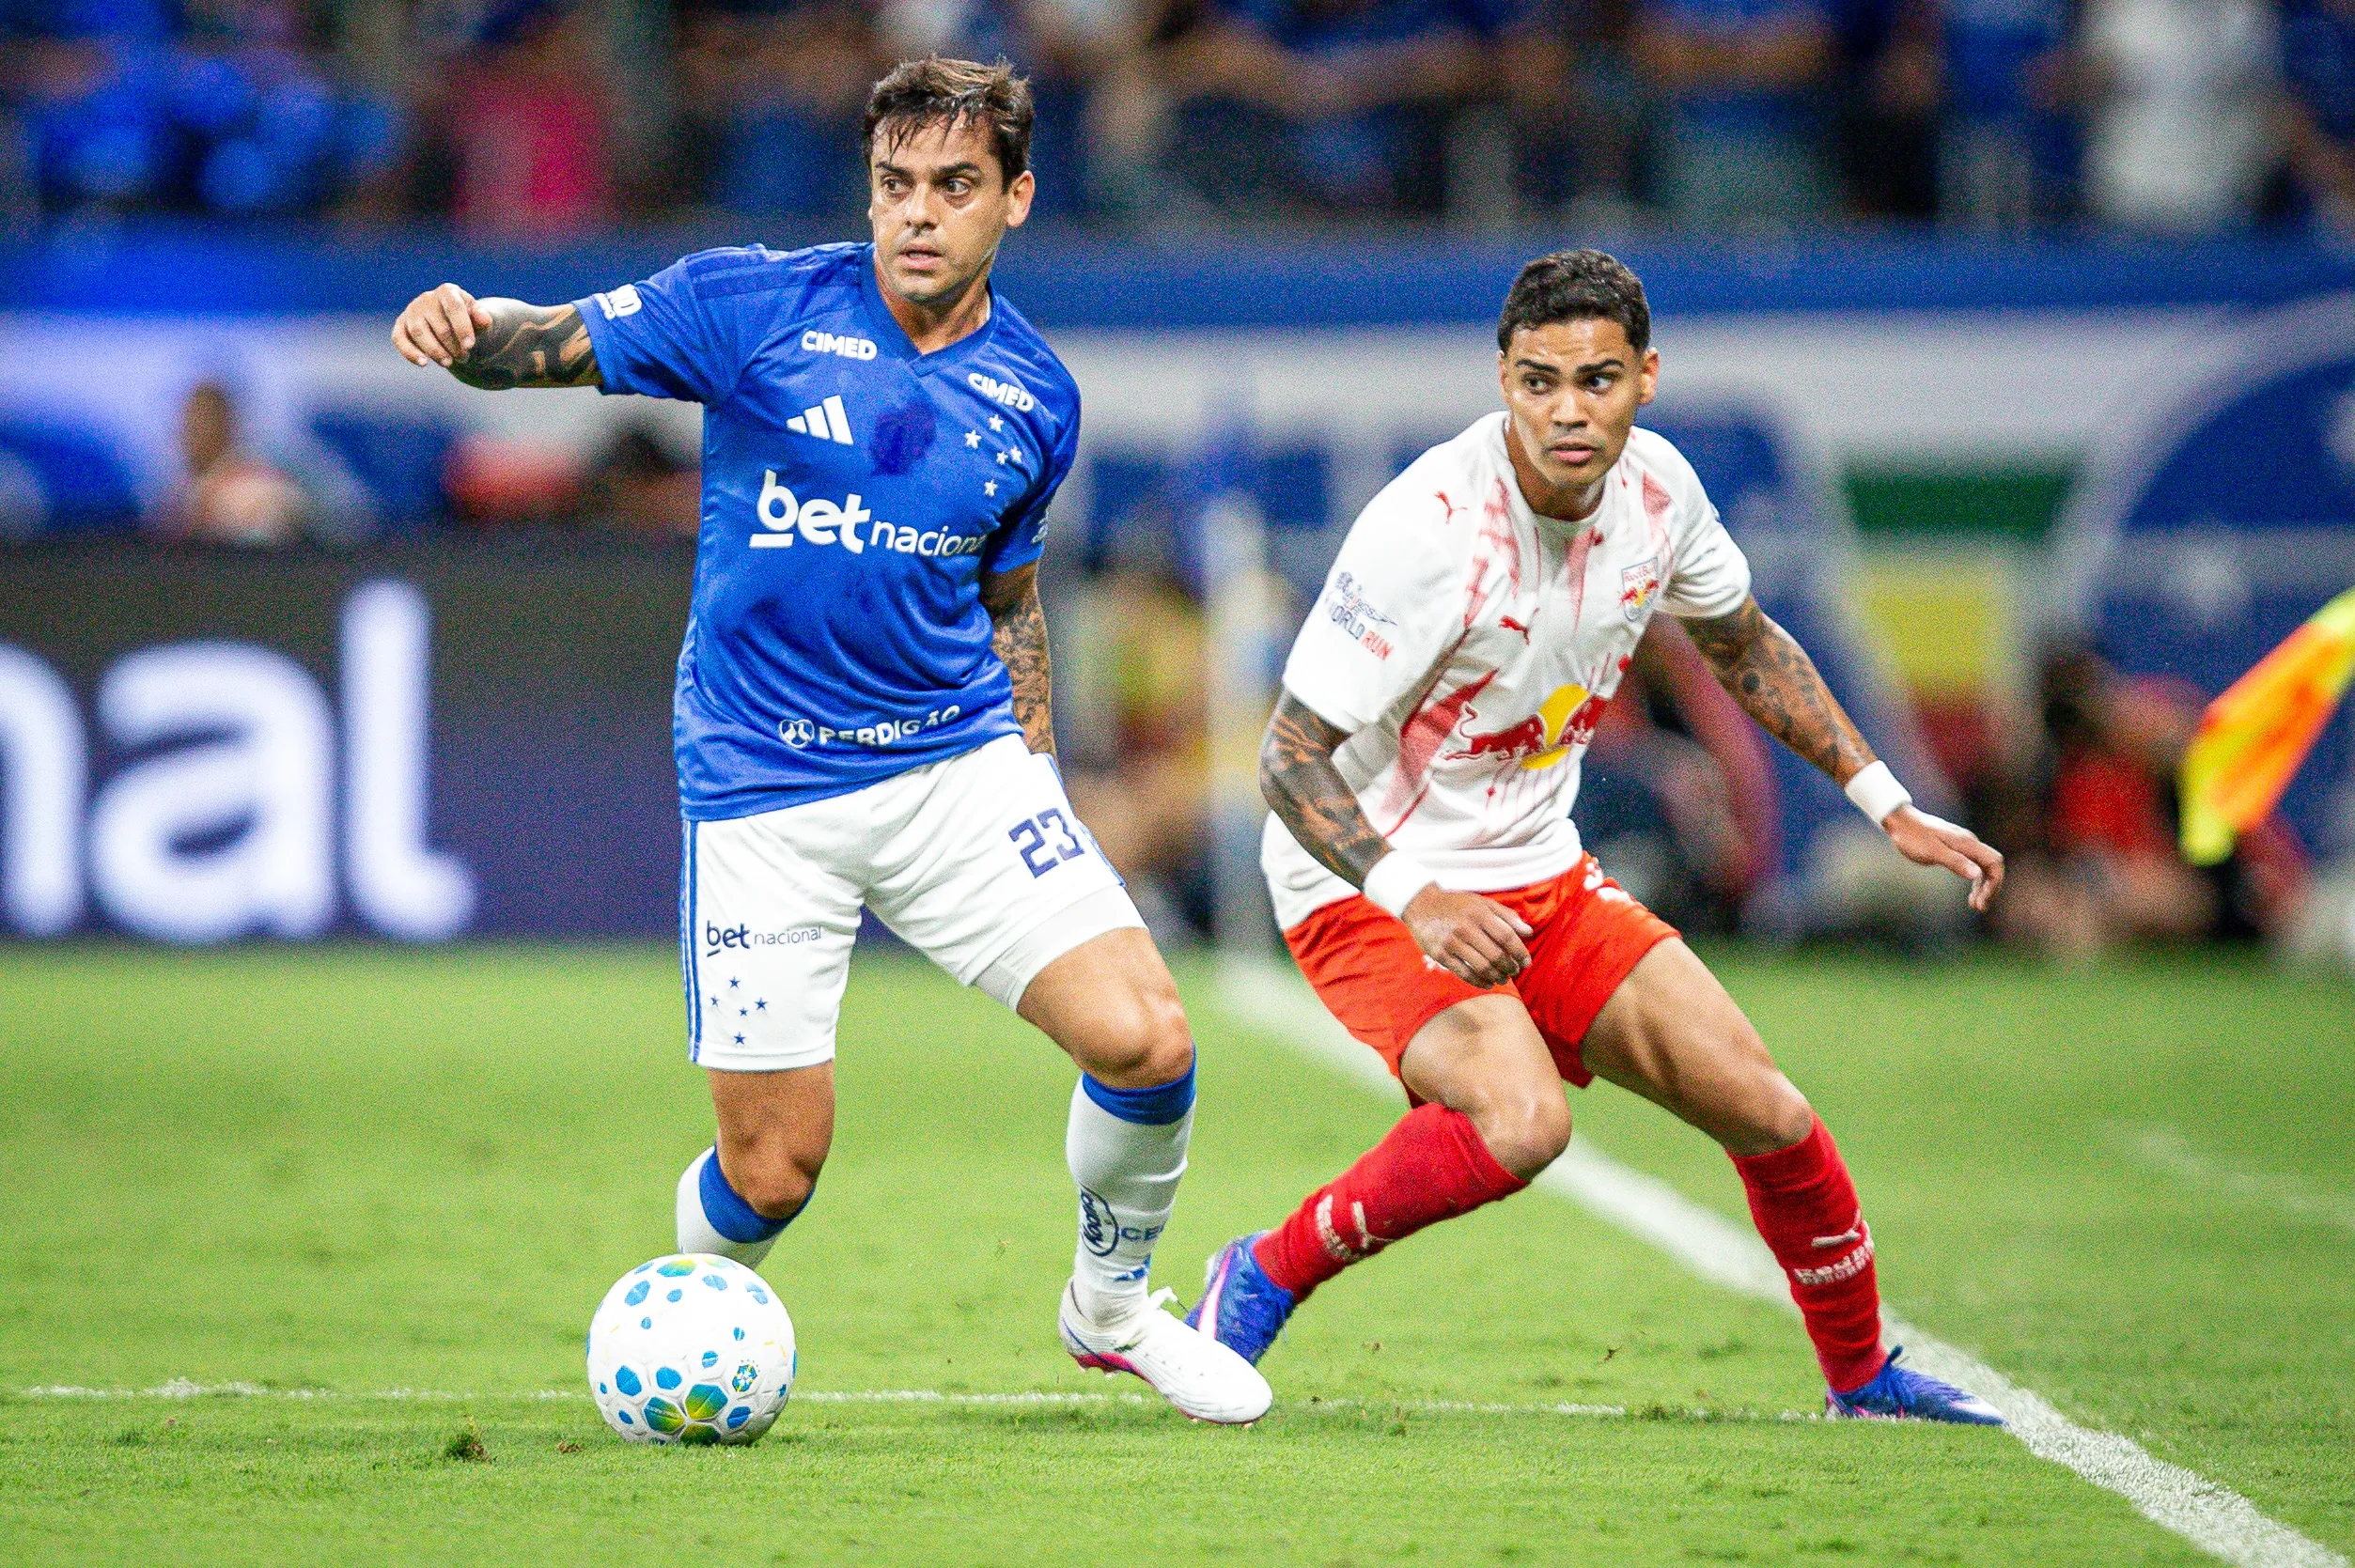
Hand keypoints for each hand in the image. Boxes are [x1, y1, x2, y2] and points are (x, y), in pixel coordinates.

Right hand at [392, 283, 491, 369]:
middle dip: (453, 346)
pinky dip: (409, 352)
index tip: (470, 346)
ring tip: (448, 363)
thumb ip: (482, 318)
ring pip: (419, 333)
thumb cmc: (468, 320)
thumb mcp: (478, 318)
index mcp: (448, 291)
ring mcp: (412, 310)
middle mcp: (427, 298)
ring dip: (435, 351)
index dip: (462, 328)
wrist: (452, 322)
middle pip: (439, 325)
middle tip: (464, 358)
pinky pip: (399, 338)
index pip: (454, 307)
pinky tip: (423, 363)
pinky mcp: (401, 324)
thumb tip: (485, 319)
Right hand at [1400, 886, 1533, 987]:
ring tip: (1503, 979)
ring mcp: (1452, 942)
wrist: (1422, 904)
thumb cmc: (1458, 905)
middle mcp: (1466, 928)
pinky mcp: (1440, 954)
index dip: (1520, 952)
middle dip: (1510, 967)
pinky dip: (1479, 982)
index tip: (1527, 962)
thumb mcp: (1482, 903)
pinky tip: (1488, 983)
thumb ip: (1507, 916)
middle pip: (1496, 955)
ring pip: (1481, 967)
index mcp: (1479, 913)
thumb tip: (1529, 932)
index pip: (1506, 937)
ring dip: (1497, 977)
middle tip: (1514, 971)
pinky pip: (1464, 973)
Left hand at [1884, 804, 2004, 913]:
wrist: (1901, 822)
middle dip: (1990, 888)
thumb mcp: (1932, 852)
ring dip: (1983, 887)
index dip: (1993, 883)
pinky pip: (1974, 867)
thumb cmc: (1913, 836)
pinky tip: (1970, 894)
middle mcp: (1970, 843)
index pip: (1994, 862)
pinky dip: (1975, 881)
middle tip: (1980, 908)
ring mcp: (1964, 846)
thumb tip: (1977, 874)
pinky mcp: (1957, 850)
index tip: (1981, 901)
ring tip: (1975, 905)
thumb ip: (1955, 861)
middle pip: (1992, 867)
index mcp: (1967, 843)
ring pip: (1984, 868)